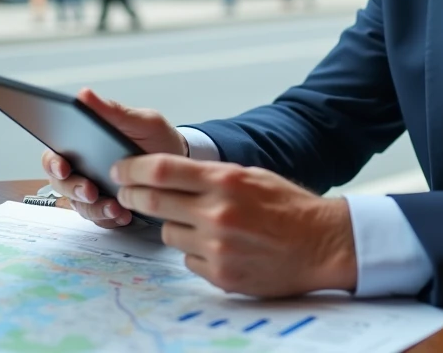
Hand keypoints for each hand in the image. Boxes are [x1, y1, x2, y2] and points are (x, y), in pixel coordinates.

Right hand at [42, 89, 187, 227]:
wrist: (181, 165)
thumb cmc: (157, 138)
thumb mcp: (141, 122)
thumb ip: (114, 112)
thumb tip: (84, 94)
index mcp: (84, 145)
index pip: (55, 155)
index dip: (53, 163)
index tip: (63, 168)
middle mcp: (84, 169)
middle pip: (62, 184)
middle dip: (74, 189)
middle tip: (91, 191)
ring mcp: (94, 191)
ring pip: (80, 205)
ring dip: (95, 208)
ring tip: (115, 207)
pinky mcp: (108, 209)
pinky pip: (100, 218)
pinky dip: (110, 218)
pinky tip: (124, 214)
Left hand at [113, 154, 356, 297]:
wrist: (322, 244)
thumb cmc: (287, 206)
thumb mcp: (250, 175)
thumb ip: (210, 176)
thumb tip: (167, 175)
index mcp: (225, 180)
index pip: (162, 169)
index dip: (132, 168)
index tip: (119, 169)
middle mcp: (217, 213)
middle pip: (153, 201)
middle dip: (133, 196)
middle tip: (126, 193)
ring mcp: (217, 247)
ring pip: (168, 233)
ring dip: (173, 226)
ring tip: (197, 222)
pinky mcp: (220, 274)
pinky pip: (188, 260)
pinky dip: (195, 251)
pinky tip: (218, 246)